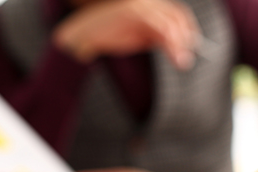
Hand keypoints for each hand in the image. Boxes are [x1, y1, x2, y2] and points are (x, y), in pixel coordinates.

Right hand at [54, 0, 198, 69]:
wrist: (82, 35)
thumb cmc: (107, 36)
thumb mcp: (137, 37)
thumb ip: (155, 38)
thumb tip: (179, 47)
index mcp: (149, 5)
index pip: (177, 14)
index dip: (188, 30)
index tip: (192, 49)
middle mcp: (148, 2)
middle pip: (177, 17)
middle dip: (186, 39)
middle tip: (186, 61)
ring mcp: (142, 5)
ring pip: (170, 24)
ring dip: (179, 44)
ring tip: (181, 62)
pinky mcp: (135, 12)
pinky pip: (160, 27)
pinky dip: (170, 43)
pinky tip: (173, 55)